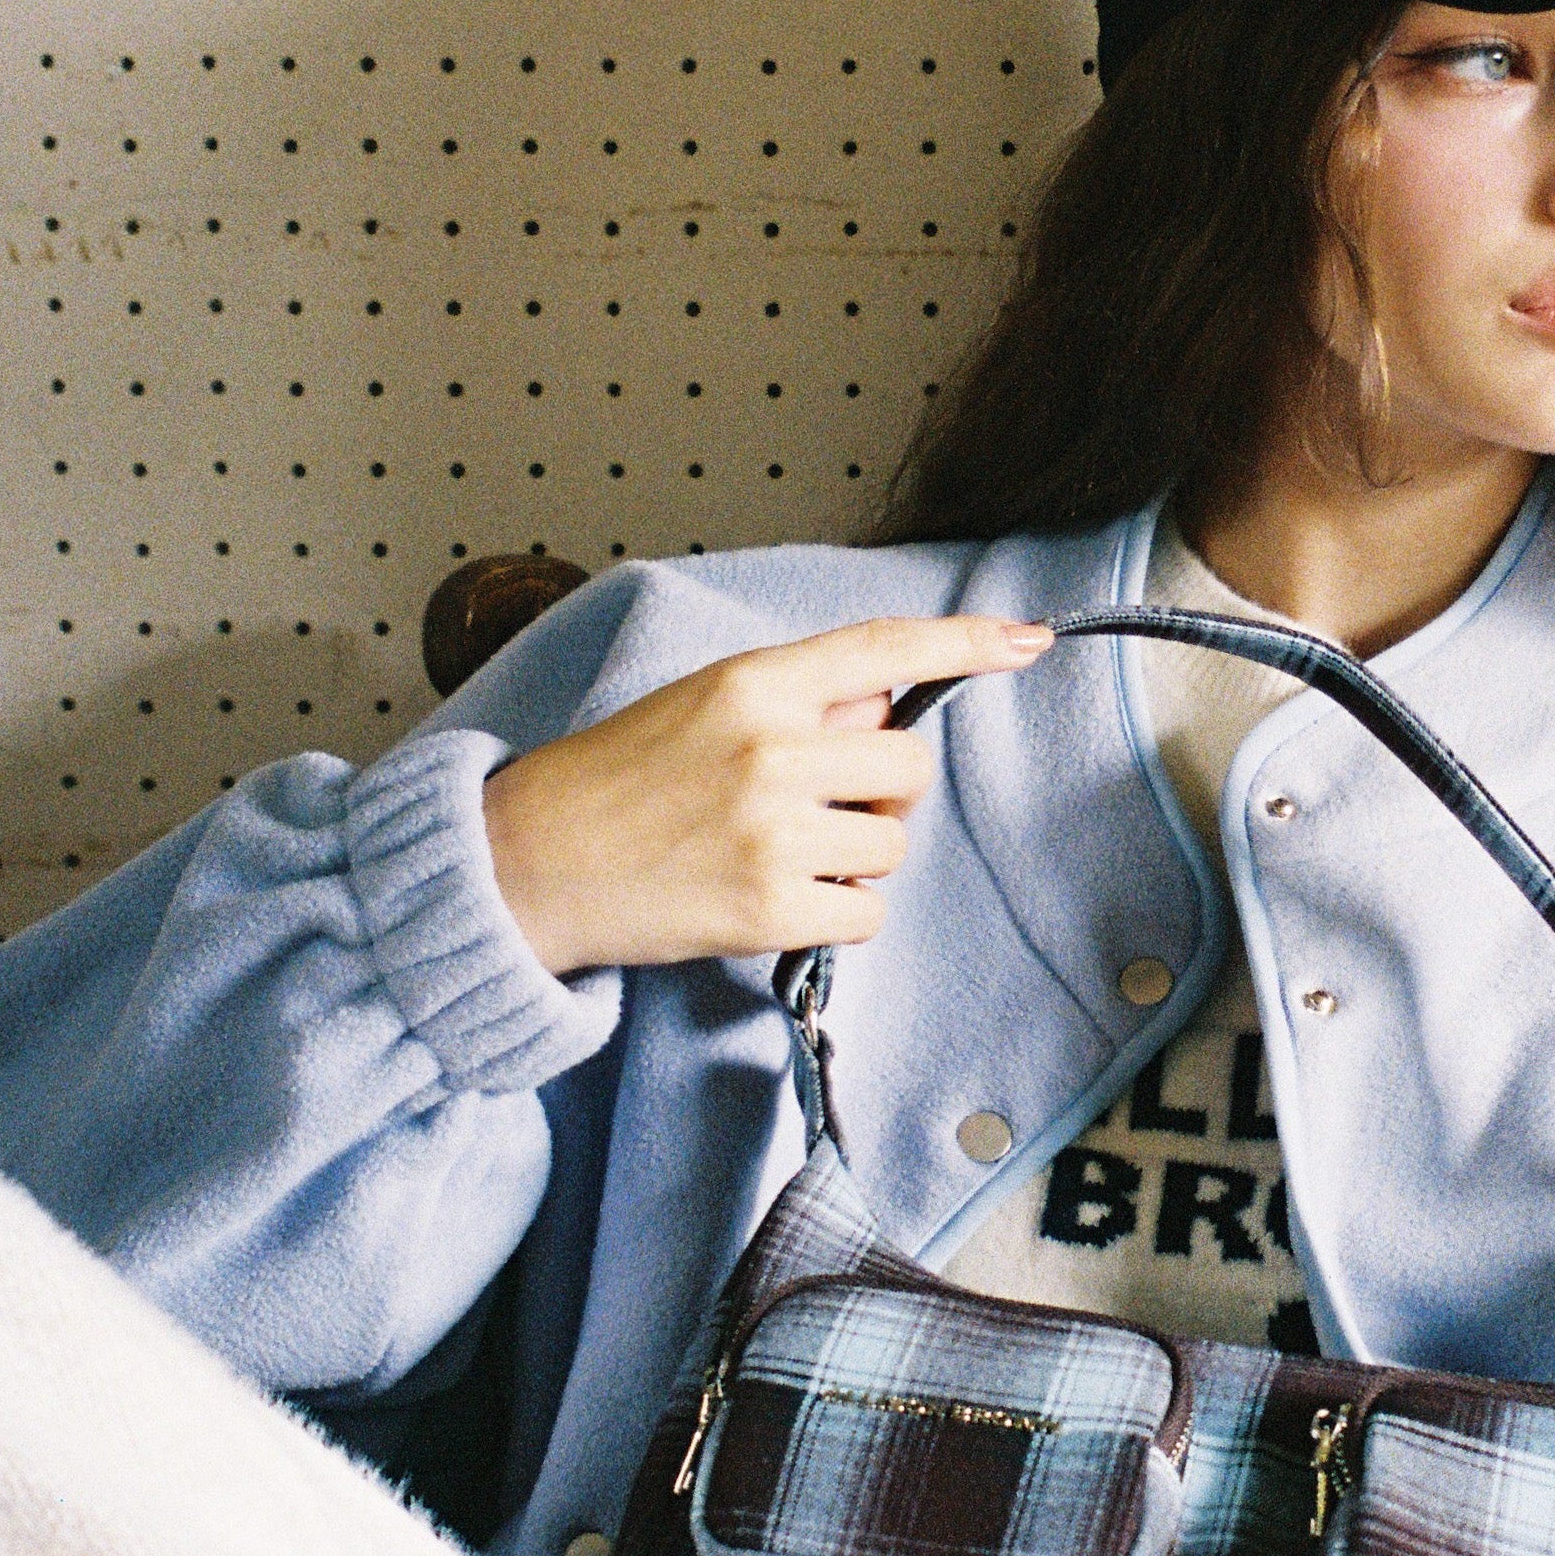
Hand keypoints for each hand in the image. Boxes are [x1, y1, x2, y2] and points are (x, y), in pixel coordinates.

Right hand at [481, 613, 1051, 977]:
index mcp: (752, 683)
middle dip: (884, 790)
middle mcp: (771, 748)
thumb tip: (883, 706)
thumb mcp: (699, 703)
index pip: (883, 649)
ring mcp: (774, 830)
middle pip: (906, 762)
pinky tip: (775, 900)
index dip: (966, 643)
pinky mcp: (771, 907)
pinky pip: (865, 913)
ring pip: (891, 843)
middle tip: (822, 807)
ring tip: (780, 855)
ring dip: (857, 858)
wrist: (529, 865)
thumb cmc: (612, 784)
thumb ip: (794, 700)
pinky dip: (836, 915)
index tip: (1025, 640)